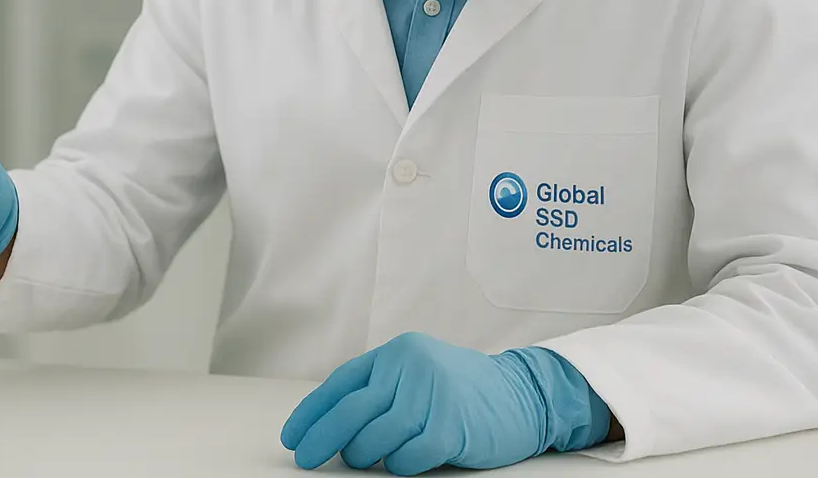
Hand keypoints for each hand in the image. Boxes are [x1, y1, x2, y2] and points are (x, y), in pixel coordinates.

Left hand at [280, 333, 608, 474]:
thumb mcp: (418, 376)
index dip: (312, 411)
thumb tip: (330, 426)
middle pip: (352, 409)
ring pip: (377, 435)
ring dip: (362, 454)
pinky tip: (398, 464)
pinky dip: (398, 465)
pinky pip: (410, 454)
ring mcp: (434, 393)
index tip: (292, 435)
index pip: (342, 383)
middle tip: (305, 458)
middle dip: (322, 437)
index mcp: (398, 353)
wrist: (524, 395)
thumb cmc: (465, 391)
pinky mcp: (453, 424)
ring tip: (362, 460)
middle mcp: (412, 366)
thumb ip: (382, 392)